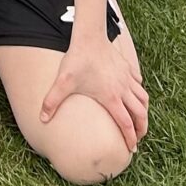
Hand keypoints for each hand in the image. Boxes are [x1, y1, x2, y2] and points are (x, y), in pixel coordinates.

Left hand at [41, 32, 148, 150]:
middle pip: (140, 114)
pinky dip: (140, 92)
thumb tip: (42, 119)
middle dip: (142, 128)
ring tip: (140, 119)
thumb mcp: (62, 82)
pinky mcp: (127, 67)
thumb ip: (51, 102)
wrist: (89, 37)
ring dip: (144, 111)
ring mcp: (127, 78)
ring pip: (143, 99)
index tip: (131, 149)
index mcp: (111, 98)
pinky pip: (139, 83)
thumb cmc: (77, 60)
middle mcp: (123, 89)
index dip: (130, 138)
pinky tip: (135, 94)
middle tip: (138, 137)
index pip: (125, 124)